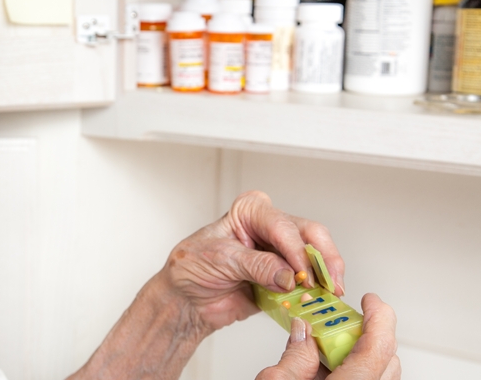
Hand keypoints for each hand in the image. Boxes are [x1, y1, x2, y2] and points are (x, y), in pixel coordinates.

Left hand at [160, 190, 345, 330]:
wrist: (186, 299)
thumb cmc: (192, 267)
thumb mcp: (221, 260)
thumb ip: (256, 266)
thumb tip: (288, 276)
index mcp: (250, 211)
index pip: (283, 226)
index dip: (297, 250)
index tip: (302, 274)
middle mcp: (269, 227)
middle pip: (311, 236)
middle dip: (323, 261)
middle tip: (330, 285)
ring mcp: (280, 253)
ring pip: (316, 259)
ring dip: (324, 280)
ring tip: (327, 298)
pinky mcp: (285, 277)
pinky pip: (309, 284)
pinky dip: (316, 295)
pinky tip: (318, 304)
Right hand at [256, 294, 399, 379]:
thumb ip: (294, 356)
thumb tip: (303, 331)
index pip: (378, 347)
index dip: (379, 317)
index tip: (370, 301)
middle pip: (385, 358)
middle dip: (367, 332)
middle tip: (341, 320)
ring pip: (378, 373)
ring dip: (358, 353)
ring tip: (328, 345)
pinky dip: (352, 369)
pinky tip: (325, 367)